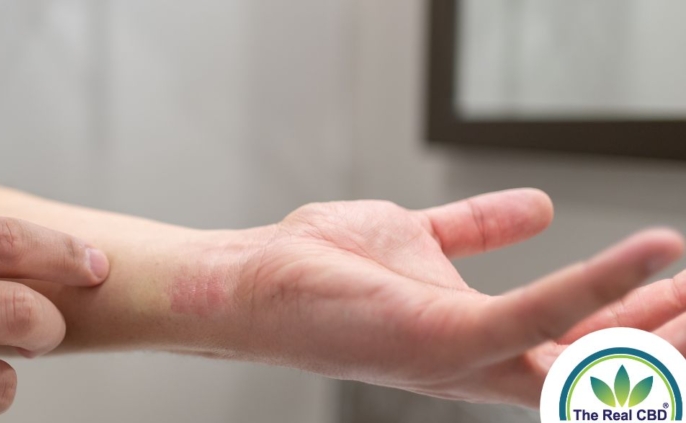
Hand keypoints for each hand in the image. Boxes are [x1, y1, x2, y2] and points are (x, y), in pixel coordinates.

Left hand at [184, 188, 683, 405]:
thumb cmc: (322, 269)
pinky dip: (600, 285)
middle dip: (669, 336)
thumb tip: (538, 207)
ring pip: (591, 358)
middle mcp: (483, 362)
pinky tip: (652, 253)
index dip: (644, 317)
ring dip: (656, 325)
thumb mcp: (420, 238)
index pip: (586, 343)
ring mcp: (467, 357)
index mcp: (483, 340)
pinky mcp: (445, 339)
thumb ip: (478, 230)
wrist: (254, 279)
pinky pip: (542, 316)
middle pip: (603, 368)